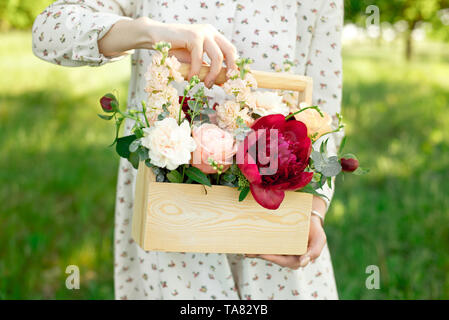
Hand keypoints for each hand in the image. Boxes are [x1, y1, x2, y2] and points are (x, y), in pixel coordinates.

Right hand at [99, 17, 236, 86]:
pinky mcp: (193, 36)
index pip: (231, 50)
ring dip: (212, 74)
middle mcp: (210, 32)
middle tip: (225, 82)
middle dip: (230, 68)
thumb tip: (220, 82)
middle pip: (230, 51)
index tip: (230, 80)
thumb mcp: (194, 60)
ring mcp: (203, 32)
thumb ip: (206, 67)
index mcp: (213, 36)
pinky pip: (199, 58)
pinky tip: (191, 78)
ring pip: (217, 56)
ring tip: (205, 84)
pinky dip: (196, 71)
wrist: (155, 37)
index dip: (233, 65)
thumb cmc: (174, 50)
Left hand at [246, 215, 326, 269]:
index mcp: (296, 259)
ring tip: (245, 249)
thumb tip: (303, 264)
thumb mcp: (319, 240)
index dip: (273, 258)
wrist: (310, 218)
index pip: (283, 261)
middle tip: (249, 252)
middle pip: (272, 257)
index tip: (263, 254)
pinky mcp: (275, 241)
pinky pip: (266, 244)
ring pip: (267, 252)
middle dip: (260, 255)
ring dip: (256, 252)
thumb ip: (314, 252)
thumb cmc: (316, 230)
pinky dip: (257, 245)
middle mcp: (286, 256)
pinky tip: (248, 244)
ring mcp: (280, 249)